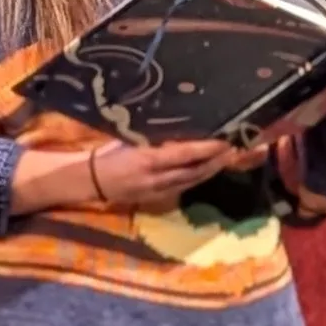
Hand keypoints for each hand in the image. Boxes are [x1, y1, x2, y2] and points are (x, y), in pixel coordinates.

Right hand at [93, 137, 257, 212]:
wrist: (89, 181)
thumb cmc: (108, 153)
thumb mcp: (128, 139)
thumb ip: (153, 137)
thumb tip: (179, 127)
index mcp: (148, 160)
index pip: (184, 154)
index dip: (206, 149)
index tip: (224, 141)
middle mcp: (156, 179)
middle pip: (194, 172)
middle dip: (217, 162)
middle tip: (236, 149)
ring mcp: (158, 192)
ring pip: (192, 182)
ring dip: (212, 171)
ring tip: (228, 158)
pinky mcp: (157, 199)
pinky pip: (183, 187)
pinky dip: (198, 178)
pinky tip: (209, 170)